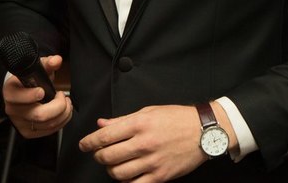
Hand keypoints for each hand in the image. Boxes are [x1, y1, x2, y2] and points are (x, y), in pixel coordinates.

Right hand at [2, 54, 72, 138]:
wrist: (23, 91)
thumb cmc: (31, 79)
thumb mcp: (39, 68)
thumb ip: (49, 63)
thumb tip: (57, 60)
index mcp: (10, 91)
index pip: (17, 97)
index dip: (31, 96)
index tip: (42, 91)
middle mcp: (12, 109)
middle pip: (38, 115)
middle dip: (58, 106)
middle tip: (63, 96)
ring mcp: (19, 122)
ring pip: (47, 124)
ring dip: (63, 114)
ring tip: (66, 103)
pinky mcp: (28, 132)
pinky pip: (49, 131)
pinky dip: (61, 122)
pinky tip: (63, 112)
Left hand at [78, 104, 214, 181]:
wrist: (204, 131)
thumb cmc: (176, 118)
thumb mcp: (148, 111)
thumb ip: (122, 120)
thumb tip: (101, 124)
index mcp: (139, 124)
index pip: (104, 136)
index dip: (89, 142)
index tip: (83, 145)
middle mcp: (144, 143)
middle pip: (108, 157)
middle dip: (98, 156)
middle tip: (100, 154)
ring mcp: (152, 162)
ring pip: (118, 173)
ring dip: (111, 170)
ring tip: (114, 164)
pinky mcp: (160, 176)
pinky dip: (126, 182)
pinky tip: (127, 176)